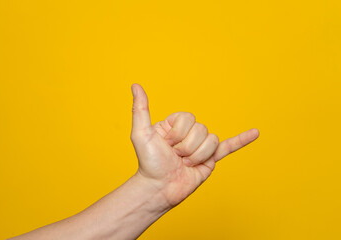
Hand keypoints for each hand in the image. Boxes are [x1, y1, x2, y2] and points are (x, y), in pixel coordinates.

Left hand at [131, 83, 258, 207]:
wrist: (158, 188)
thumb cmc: (148, 162)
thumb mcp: (141, 134)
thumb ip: (140, 109)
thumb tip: (136, 85)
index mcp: (176, 124)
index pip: (188, 118)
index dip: (177, 133)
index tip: (166, 144)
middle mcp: (189, 133)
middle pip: (201, 129)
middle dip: (187, 147)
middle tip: (175, 157)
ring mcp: (201, 146)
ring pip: (211, 140)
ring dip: (197, 156)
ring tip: (185, 164)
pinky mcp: (210, 159)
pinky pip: (229, 147)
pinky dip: (242, 140)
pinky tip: (255, 133)